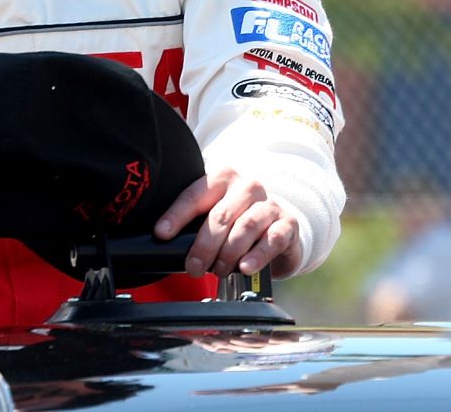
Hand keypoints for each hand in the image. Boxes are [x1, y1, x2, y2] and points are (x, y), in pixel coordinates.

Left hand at [153, 166, 302, 278]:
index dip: (177, 215)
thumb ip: (194, 224)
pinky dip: (256, 255)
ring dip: (228, 253)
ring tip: (219, 271)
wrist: (278, 232)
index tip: (162, 233)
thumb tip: (163, 241)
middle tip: (193, 267)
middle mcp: (247, 187)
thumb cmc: (237, 225)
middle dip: (203, 245)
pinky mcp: (288, 224)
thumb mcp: (215, 217)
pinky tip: (244, 267)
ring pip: (246, 226)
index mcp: (223, 179)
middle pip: (221, 215)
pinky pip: (272, 239)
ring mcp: (269, 204)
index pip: (196, 194)